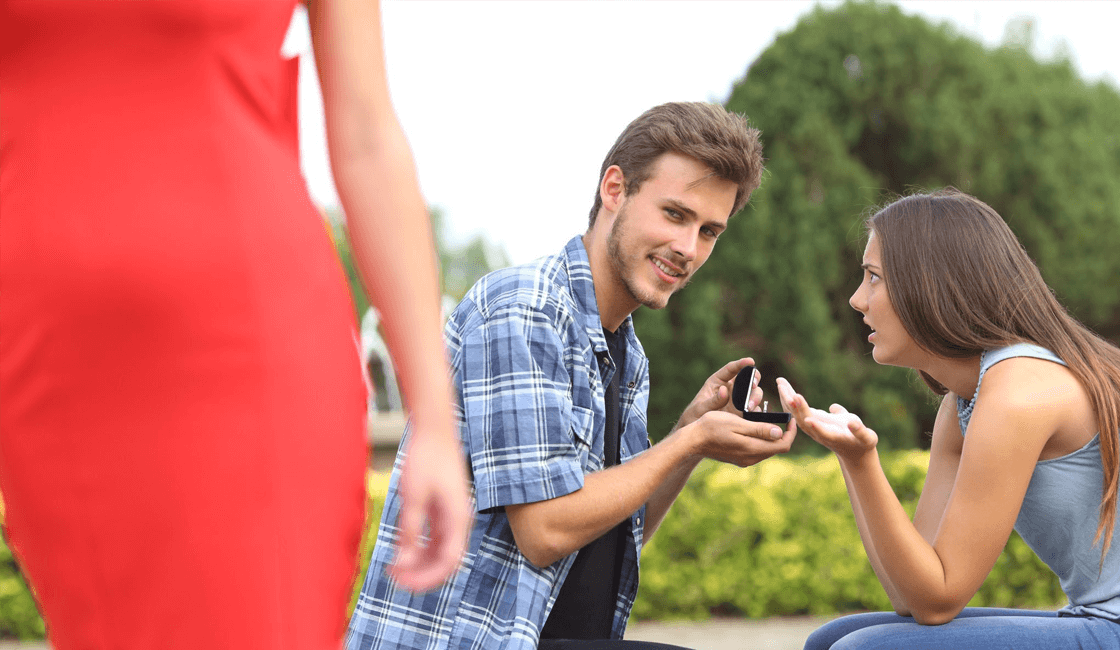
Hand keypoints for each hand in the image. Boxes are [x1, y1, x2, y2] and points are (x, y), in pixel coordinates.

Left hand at [388, 425, 471, 591]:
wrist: (434, 429)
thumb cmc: (425, 459)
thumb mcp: (412, 497)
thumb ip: (409, 531)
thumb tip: (403, 562)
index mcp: (458, 519)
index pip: (448, 562)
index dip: (426, 578)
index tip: (403, 583)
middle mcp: (459, 521)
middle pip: (445, 561)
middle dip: (421, 574)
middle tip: (393, 578)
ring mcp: (452, 516)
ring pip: (439, 551)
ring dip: (419, 563)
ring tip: (394, 568)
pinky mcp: (444, 509)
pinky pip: (434, 539)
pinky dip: (419, 549)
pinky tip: (400, 552)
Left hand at [675, 357, 763, 429]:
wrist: (697, 435)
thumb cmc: (694, 416)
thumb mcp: (700, 408)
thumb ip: (712, 401)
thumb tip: (724, 390)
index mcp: (718, 381)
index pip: (731, 369)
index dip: (741, 363)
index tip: (751, 361)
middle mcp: (731, 389)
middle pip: (748, 379)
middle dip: (753, 379)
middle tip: (753, 385)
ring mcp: (739, 401)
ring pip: (754, 394)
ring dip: (755, 398)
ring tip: (749, 406)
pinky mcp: (744, 413)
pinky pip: (754, 410)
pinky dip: (756, 411)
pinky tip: (752, 415)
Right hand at [686, 409, 795, 466]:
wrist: (693, 441)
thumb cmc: (712, 427)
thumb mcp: (737, 423)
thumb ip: (759, 429)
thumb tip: (780, 433)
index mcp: (753, 449)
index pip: (783, 445)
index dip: (791, 432)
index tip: (790, 419)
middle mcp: (751, 458)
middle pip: (776, 448)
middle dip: (783, 434)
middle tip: (782, 418)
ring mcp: (744, 460)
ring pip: (767, 449)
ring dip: (771, 437)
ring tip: (768, 420)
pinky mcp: (738, 459)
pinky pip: (757, 450)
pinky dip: (761, 440)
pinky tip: (754, 429)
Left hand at [776, 378, 877, 460]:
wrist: (853, 451)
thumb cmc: (862, 442)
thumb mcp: (866, 438)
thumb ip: (859, 430)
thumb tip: (852, 423)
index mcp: (832, 436)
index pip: (822, 431)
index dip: (815, 426)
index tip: (809, 419)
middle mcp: (819, 432)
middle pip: (804, 419)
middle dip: (795, 405)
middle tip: (786, 389)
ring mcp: (813, 427)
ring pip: (796, 413)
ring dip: (788, 398)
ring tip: (780, 382)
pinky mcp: (811, 420)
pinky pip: (797, 409)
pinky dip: (790, 398)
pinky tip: (783, 387)